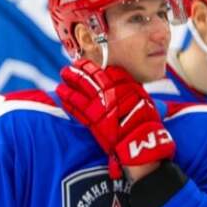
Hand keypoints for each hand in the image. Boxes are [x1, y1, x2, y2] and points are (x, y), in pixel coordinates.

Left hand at [57, 60, 174, 178]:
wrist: (141, 143)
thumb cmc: (145, 122)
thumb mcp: (143, 100)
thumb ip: (129, 88)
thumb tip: (117, 78)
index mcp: (125, 86)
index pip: (105, 71)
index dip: (92, 66)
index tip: (84, 63)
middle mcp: (111, 93)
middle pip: (89, 77)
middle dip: (77, 71)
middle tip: (68, 68)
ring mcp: (100, 106)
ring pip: (79, 90)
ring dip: (68, 82)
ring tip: (62, 77)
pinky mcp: (91, 120)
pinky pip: (76, 107)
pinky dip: (67, 100)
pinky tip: (61, 94)